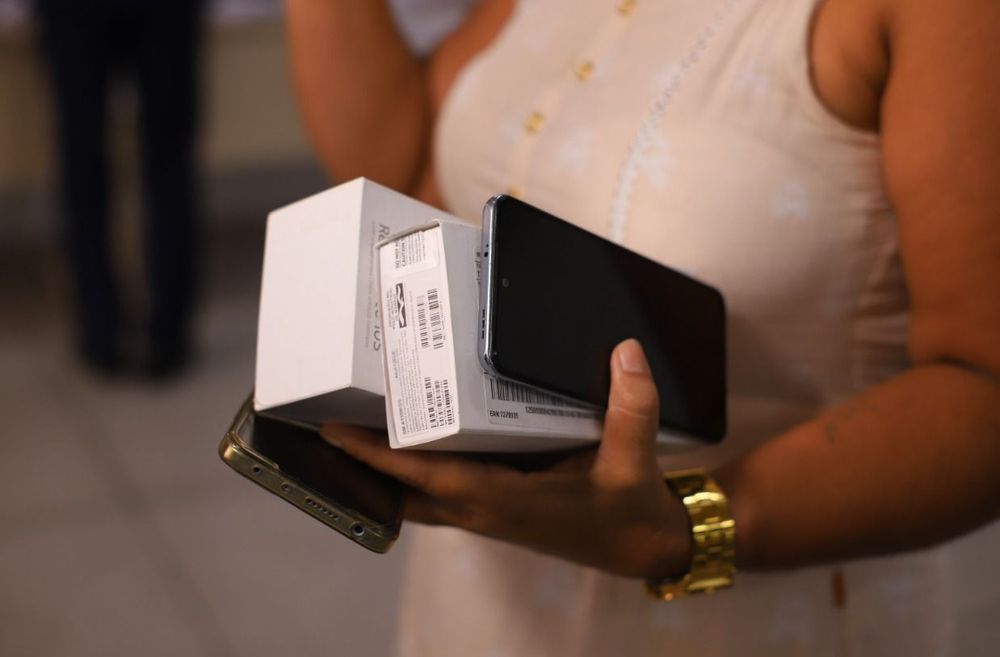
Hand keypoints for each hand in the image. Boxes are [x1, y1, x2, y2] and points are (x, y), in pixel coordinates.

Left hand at [321, 339, 691, 578]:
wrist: (641, 548)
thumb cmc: (629, 512)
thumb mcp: (635, 463)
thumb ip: (633, 409)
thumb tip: (625, 352)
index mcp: (508, 503)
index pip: (431, 478)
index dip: (382, 457)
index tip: (337, 432)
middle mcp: (485, 510)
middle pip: (405, 489)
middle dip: (363, 461)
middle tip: (328, 413)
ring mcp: (486, 511)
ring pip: (417, 492)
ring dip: (382, 466)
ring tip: (353, 420)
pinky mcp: (493, 504)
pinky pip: (438, 487)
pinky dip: (413, 466)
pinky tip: (409, 432)